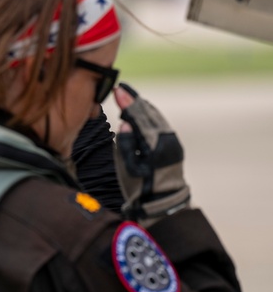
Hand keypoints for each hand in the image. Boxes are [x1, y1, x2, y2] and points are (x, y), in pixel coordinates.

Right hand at [113, 83, 190, 224]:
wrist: (163, 203)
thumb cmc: (140, 189)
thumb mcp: (127, 169)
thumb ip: (126, 144)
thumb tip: (125, 124)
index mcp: (154, 147)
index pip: (139, 118)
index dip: (128, 102)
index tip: (118, 90)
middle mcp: (167, 141)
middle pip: (148, 114)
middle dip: (134, 100)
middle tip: (121, 88)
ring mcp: (173, 142)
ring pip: (156, 116)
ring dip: (141, 105)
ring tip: (128, 94)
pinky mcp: (174, 143)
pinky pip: (159, 123)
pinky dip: (148, 113)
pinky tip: (140, 109)